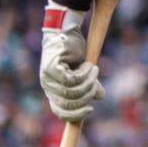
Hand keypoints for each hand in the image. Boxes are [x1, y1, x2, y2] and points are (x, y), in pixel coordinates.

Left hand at [40, 0, 104, 122]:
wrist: (66, 31)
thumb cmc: (74, 51)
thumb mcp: (83, 71)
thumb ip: (89, 84)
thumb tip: (100, 97)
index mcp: (54, 91)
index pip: (61, 112)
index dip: (75, 115)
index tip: (90, 109)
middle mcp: (48, 87)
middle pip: (69, 104)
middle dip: (87, 95)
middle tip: (96, 81)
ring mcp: (48, 78)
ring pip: (71, 92)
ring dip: (88, 82)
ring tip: (94, 69)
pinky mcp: (52, 68)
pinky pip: (71, 80)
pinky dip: (84, 74)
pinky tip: (88, 65)